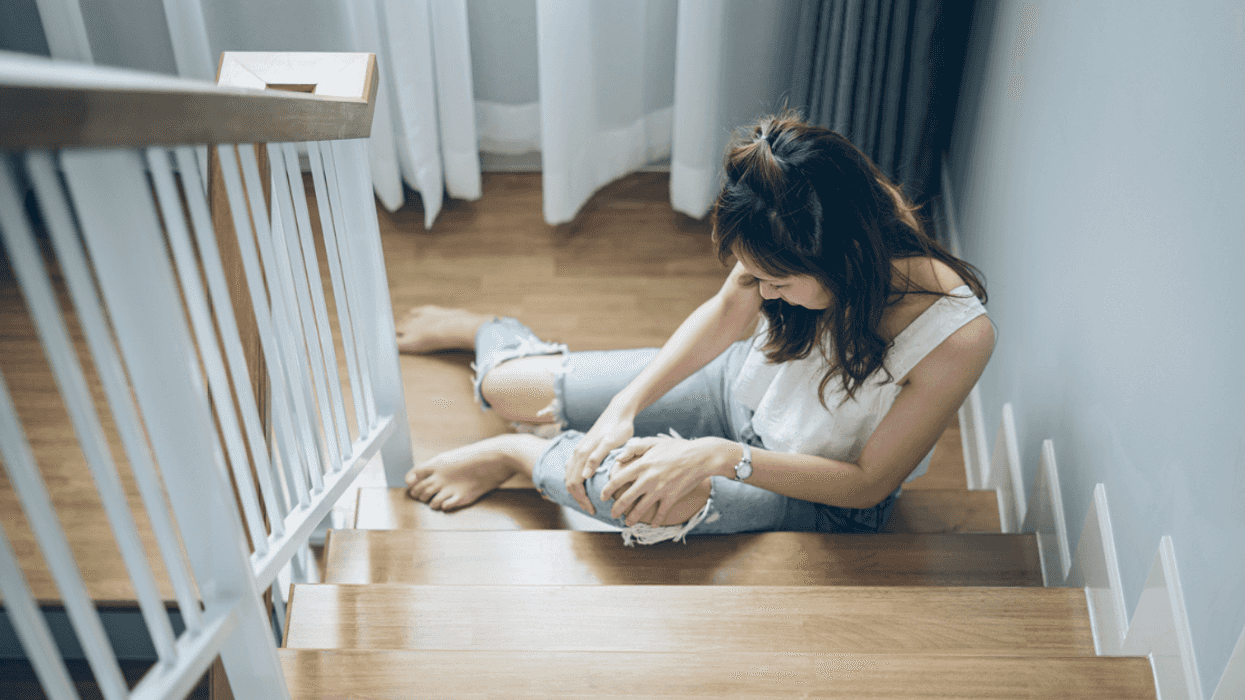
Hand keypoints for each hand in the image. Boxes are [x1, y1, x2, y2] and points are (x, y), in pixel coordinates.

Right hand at [565, 402, 635, 514]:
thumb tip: (584, 477)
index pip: (574, 483)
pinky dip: (574, 480)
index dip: (582, 499)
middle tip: (592, 510)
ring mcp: (579, 450)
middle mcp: (577, 452)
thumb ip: (596, 458)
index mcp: (582, 453)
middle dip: (578, 498)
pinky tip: (583, 485)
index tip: (593, 510)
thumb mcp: (610, 443)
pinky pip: (572, 468)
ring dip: (576, 491)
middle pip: (569, 482)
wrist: (619, 412)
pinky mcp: (583, 448)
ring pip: (569, 475)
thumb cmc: (618, 428)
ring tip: (587, 501)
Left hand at [601, 435, 728, 526]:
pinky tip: (653, 525)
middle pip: (626, 498)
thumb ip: (633, 448)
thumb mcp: (653, 442)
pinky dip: (656, 521)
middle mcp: (648, 479)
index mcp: (641, 465)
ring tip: (627, 523)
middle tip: (612, 514)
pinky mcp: (671, 497)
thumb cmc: (676, 447)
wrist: (700, 457)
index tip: (603, 496)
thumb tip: (617, 458)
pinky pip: (661, 513)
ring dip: (632, 518)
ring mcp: (660, 490)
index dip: (608, 490)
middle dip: (616, 509)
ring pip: (641, 509)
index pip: (618, 480)